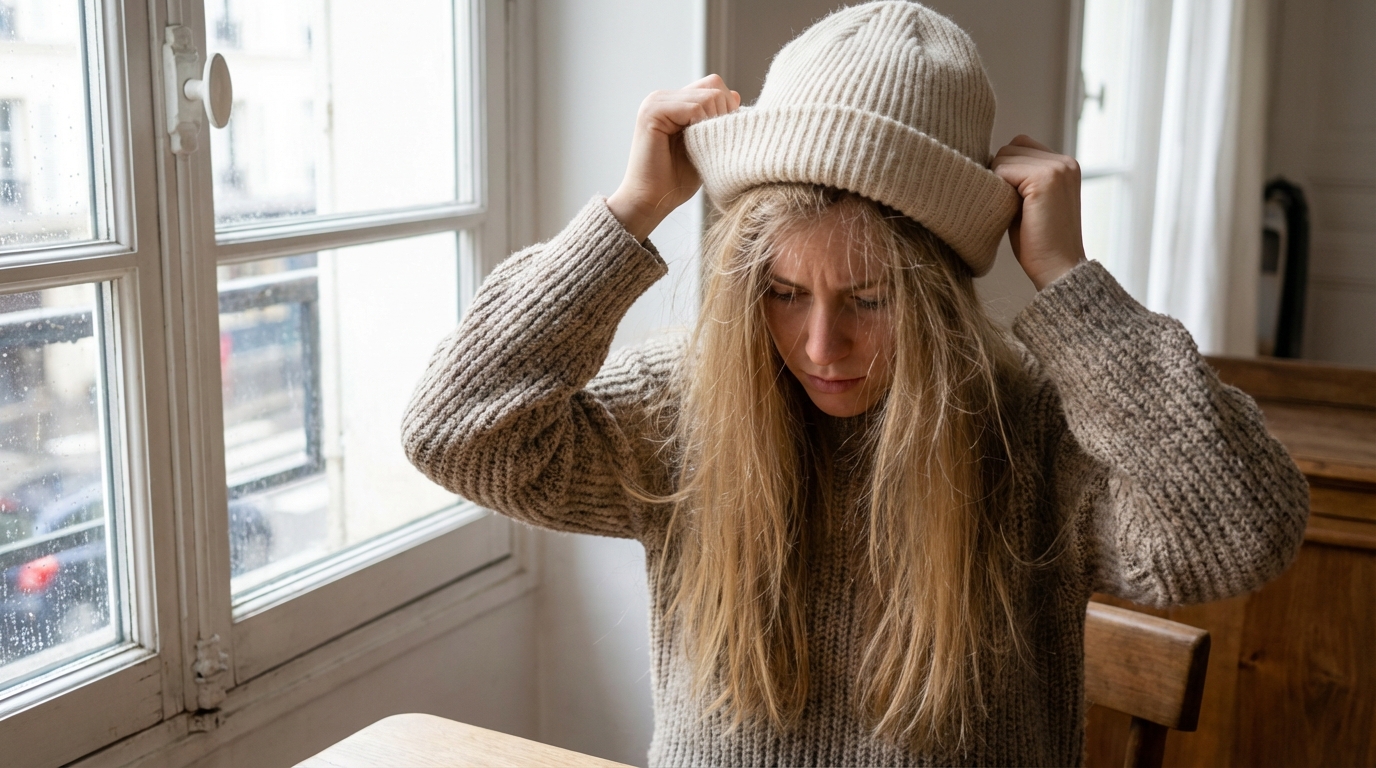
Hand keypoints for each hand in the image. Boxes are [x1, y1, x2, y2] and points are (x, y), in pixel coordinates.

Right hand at [607, 74, 740, 241]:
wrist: (651, 201)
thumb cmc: (676, 180)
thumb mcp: (705, 146)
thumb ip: (716, 120)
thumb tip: (736, 94)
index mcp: (673, 102)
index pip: (713, 85)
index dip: (726, 107)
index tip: (723, 136)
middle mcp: (662, 96)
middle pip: (713, 85)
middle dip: (724, 114)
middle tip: (715, 143)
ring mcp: (655, 102)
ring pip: (707, 96)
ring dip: (714, 122)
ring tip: (704, 147)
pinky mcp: (652, 112)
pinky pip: (694, 107)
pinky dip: (702, 126)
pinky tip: (695, 145)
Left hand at [990, 135, 1087, 289]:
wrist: (1057, 268)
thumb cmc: (1038, 243)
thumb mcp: (1030, 202)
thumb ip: (1020, 179)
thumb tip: (987, 159)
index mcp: (1065, 165)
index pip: (1020, 145)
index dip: (1006, 169)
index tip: (1008, 196)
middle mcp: (1065, 162)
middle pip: (1010, 147)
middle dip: (1000, 173)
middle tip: (1008, 205)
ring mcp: (1057, 168)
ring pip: (1004, 156)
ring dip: (999, 180)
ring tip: (1011, 208)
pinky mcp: (1045, 178)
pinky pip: (1003, 169)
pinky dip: (999, 188)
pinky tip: (1010, 210)